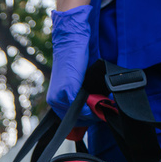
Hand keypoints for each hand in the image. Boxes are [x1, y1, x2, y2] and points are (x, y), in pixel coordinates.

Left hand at [46, 5, 97, 123]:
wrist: (73, 42)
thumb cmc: (79, 61)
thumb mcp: (83, 83)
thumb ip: (87, 97)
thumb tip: (100, 109)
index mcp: (57, 99)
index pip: (72, 119)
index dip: (88, 118)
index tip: (100, 114)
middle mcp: (55, 100)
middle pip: (77, 119)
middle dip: (93, 116)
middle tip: (106, 109)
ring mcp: (58, 97)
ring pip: (80, 115)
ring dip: (94, 112)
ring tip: (105, 104)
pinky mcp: (66, 92)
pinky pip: (80, 108)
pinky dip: (91, 107)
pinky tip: (101, 101)